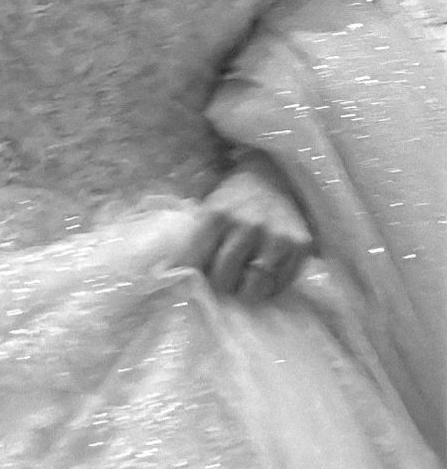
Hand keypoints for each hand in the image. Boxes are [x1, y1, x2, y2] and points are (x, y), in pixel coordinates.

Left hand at [195, 152, 313, 301]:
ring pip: (254, 286)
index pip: (196, 264)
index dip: (193, 277)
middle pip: (224, 279)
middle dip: (219, 285)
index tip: (194, 280)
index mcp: (218, 215)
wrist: (270, 178)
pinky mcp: (301, 245)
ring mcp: (277, 236)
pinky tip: (264, 276)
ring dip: (245, 290)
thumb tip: (167, 276)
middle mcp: (249, 225)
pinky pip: (280, 284)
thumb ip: (190, 243)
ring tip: (243, 281)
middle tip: (221, 281)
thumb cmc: (232, 202)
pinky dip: (270, 287)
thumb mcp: (205, 212)